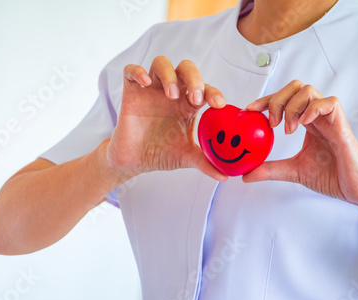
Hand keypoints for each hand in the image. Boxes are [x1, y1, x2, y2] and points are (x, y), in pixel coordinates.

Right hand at [106, 56, 227, 180]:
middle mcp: (171, 93)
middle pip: (186, 69)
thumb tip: (225, 176)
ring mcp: (151, 90)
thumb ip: (205, 162)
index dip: (213, 92)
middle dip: (194, 78)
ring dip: (169, 75)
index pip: (205, 89)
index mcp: (188, 105)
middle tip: (196, 98)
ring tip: (171, 95)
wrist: (134, 161)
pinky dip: (138, 71)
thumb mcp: (185, 157)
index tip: (219, 104)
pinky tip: (145, 82)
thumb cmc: (160, 154)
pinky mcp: (131, 92)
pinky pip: (132, 71)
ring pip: (161, 64)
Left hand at [243, 80, 357, 206]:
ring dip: (292, 106)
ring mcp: (330, 119)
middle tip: (272, 124)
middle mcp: (317, 117)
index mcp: (306, 123)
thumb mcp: (293, 171)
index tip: (250, 110)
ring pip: (309, 90)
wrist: (357, 191)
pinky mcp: (343, 126)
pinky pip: (330, 103)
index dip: (266, 100)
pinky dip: (313, 109)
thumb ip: (270, 169)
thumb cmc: (332, 177)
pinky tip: (304, 124)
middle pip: (295, 87)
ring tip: (288, 129)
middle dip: (277, 99)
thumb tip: (245, 175)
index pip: (284, 100)